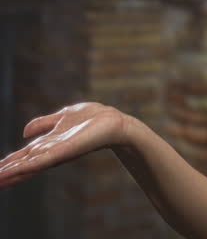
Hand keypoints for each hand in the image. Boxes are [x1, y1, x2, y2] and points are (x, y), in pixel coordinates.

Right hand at [0, 102, 128, 188]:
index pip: (23, 157)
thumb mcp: (62, 116)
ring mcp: (55, 153)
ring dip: (10, 173)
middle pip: (22, 165)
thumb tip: (24, 132)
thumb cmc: (93, 118)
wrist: (114, 123)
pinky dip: (25, 167)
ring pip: (27, 166)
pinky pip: (40, 161)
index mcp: (48, 144)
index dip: (8, 164)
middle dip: (5, 172)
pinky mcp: (63, 152)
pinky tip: (12, 171)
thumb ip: (43, 123)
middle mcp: (50, 152)